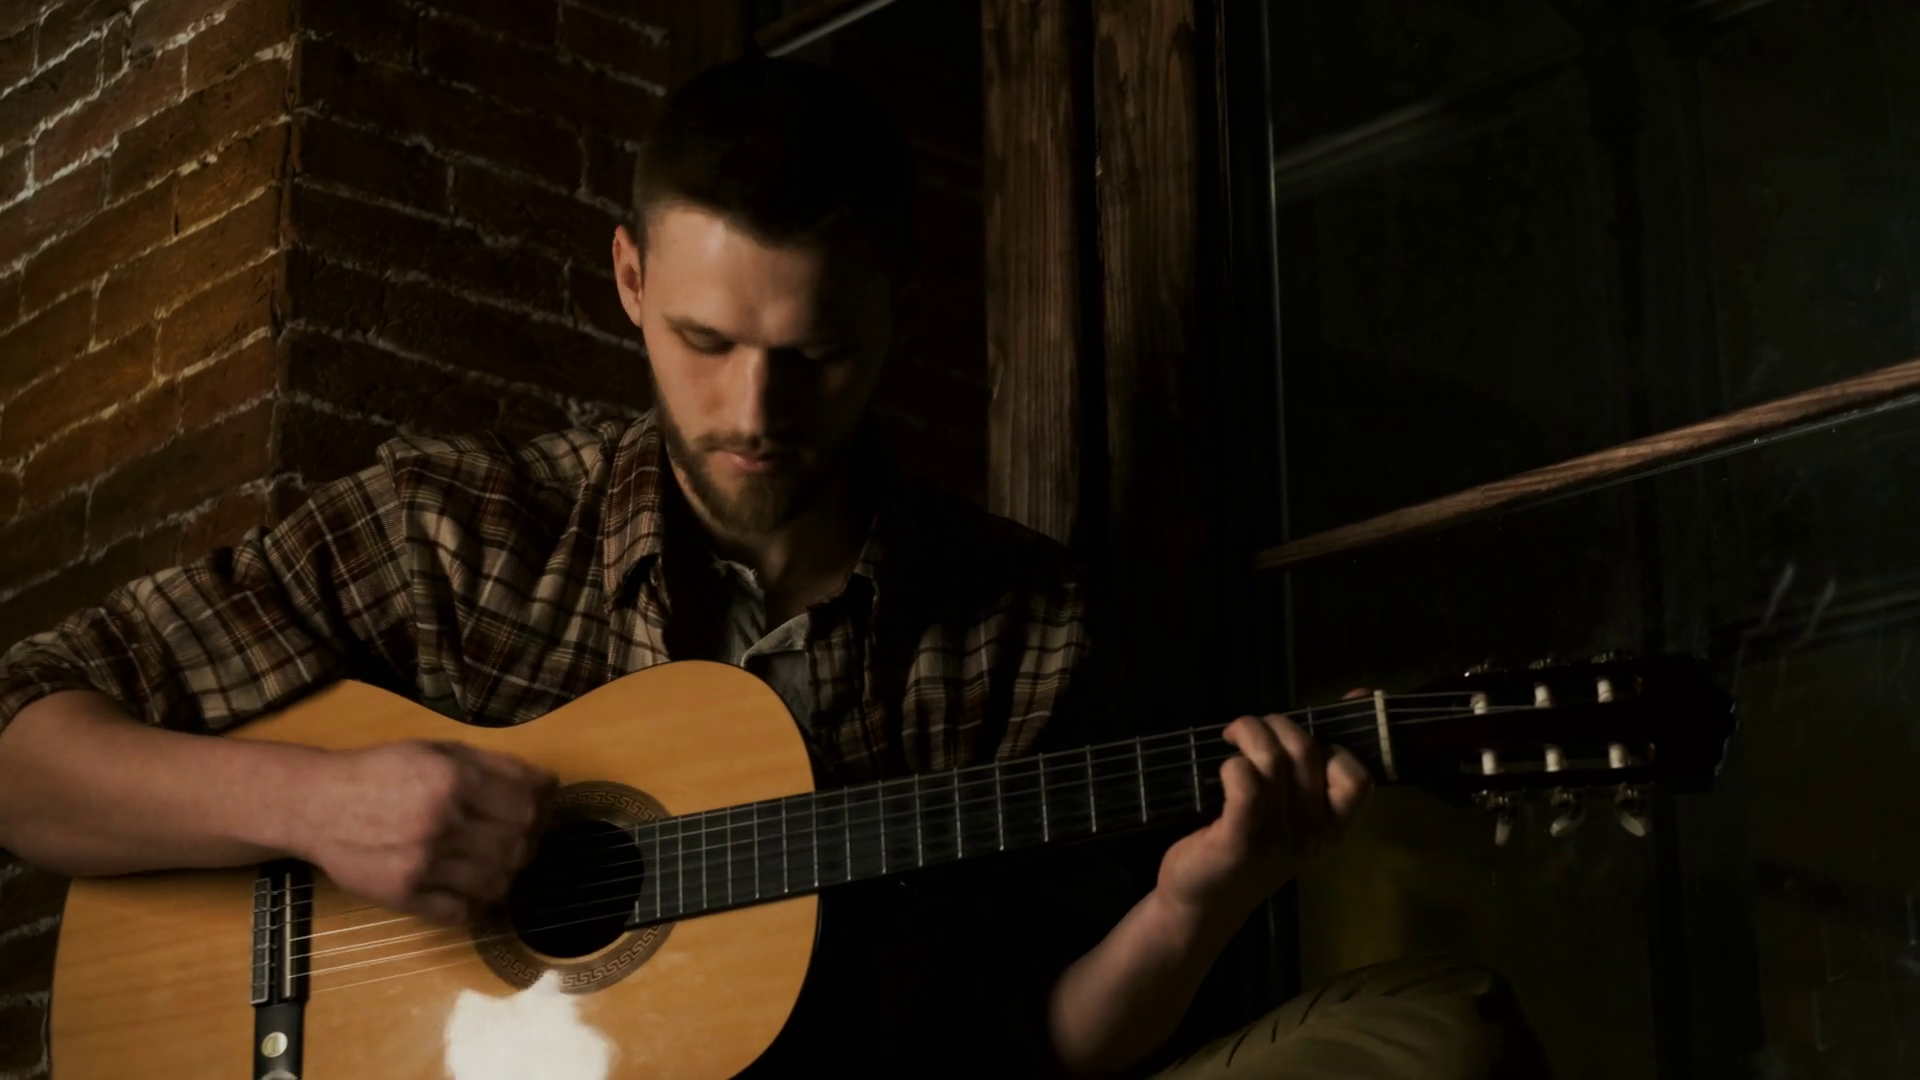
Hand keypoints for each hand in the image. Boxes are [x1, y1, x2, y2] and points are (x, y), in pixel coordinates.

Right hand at [296, 740, 556, 923]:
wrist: (317, 805)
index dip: (546, 806)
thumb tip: (546, 784)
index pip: (529, 803)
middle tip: (524, 836)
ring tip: (497, 860)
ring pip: (498, 883)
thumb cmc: (380, 772)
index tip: (544, 806)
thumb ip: (494, 764)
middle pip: (519, 846)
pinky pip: (462, 913)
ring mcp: (422, 863)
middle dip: (532, 841)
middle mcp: (441, 822)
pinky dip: (477, 904)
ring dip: (508, 874)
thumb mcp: (437, 750)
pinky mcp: (403, 896)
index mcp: (452, 779)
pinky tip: (472, 887)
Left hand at [1155, 712, 1370, 920]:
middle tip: (1249, 730)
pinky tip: (1224, 767)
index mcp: (1331, 827)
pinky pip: (1244, 784)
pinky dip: (1233, 764)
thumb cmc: (1251, 845)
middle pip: (1306, 752)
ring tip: (1232, 736)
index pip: (1357, 777)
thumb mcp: (1293, 808)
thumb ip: (1319, 762)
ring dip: (1249, 732)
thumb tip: (1359, 695)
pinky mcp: (1236, 842)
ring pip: (1272, 760)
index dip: (1334, 745)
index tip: (1305, 738)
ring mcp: (1275, 840)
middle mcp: (1310, 835)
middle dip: (1276, 723)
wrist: (1203, 901)